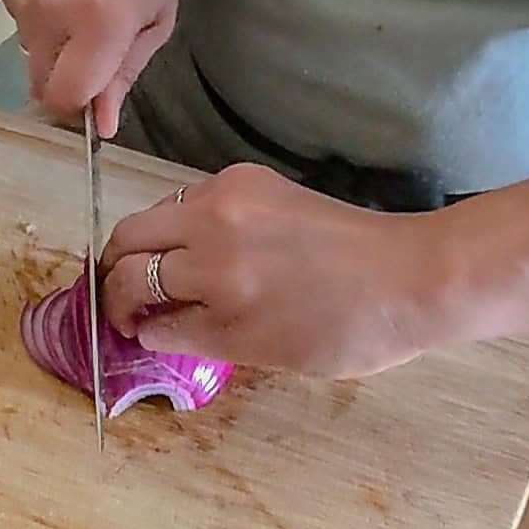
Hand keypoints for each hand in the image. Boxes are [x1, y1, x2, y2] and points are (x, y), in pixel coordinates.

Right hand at [0, 0, 178, 136]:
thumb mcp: (158, 10)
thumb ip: (127, 70)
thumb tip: (102, 120)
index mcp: (102, 22)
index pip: (68, 97)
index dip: (81, 106)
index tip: (95, 99)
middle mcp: (54, 15)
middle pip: (42, 87)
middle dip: (67, 80)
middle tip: (93, 49)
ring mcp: (23, 2)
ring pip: (32, 58)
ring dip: (55, 47)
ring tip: (81, 5)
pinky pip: (22, 29)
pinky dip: (42, 21)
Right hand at [98, 164, 449, 377]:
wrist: (414, 277)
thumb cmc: (344, 329)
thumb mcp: (257, 350)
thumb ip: (190, 335)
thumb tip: (146, 328)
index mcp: (216, 273)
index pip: (135, 287)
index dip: (118, 313)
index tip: (122, 327)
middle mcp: (213, 222)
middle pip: (128, 239)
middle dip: (115, 274)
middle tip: (122, 300)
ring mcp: (230, 192)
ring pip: (154, 215)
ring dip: (145, 248)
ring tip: (159, 278)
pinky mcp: (249, 178)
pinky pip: (189, 201)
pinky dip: (180, 229)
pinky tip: (201, 255)